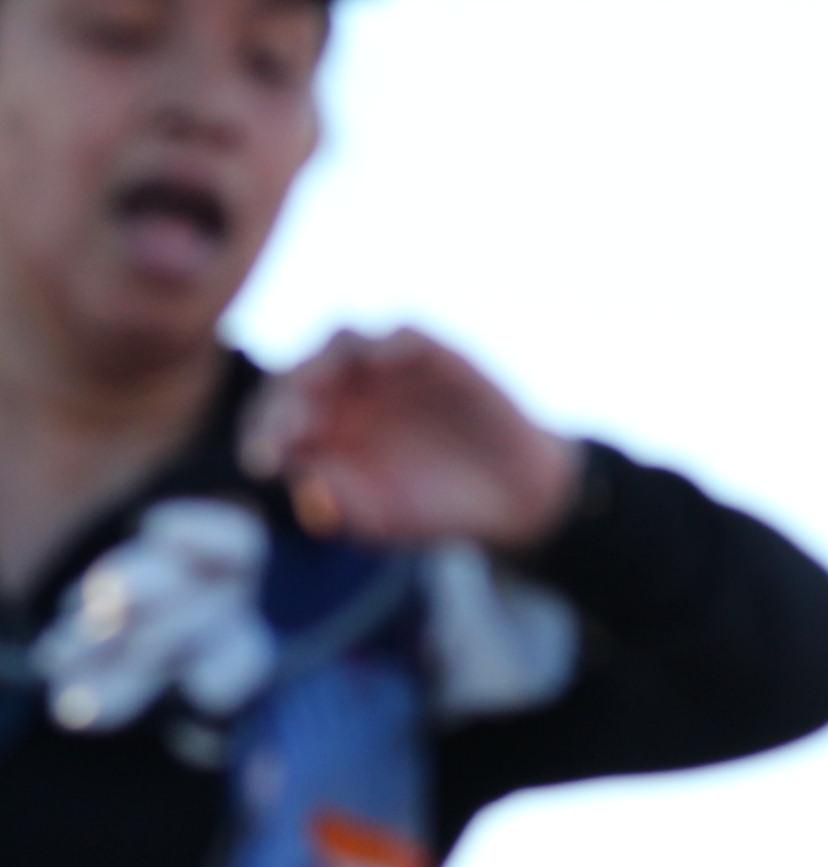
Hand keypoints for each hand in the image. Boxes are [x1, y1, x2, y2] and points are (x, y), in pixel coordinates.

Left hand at [240, 327, 582, 551]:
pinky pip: (404, 334)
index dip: (265, 435)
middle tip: (294, 429)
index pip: (275, 418)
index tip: (266, 460)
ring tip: (321, 386)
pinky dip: (390, 342)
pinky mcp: (434, 355)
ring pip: (342, 342)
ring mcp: (388, 368)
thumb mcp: (388, 520)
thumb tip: (308, 484)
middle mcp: (344, 391)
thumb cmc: (436, 508)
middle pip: (301, 376)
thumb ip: (347, 507)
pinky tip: (383, 359)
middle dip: (290, 400)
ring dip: (327, 361)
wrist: (511, 496)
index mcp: (319, 428)